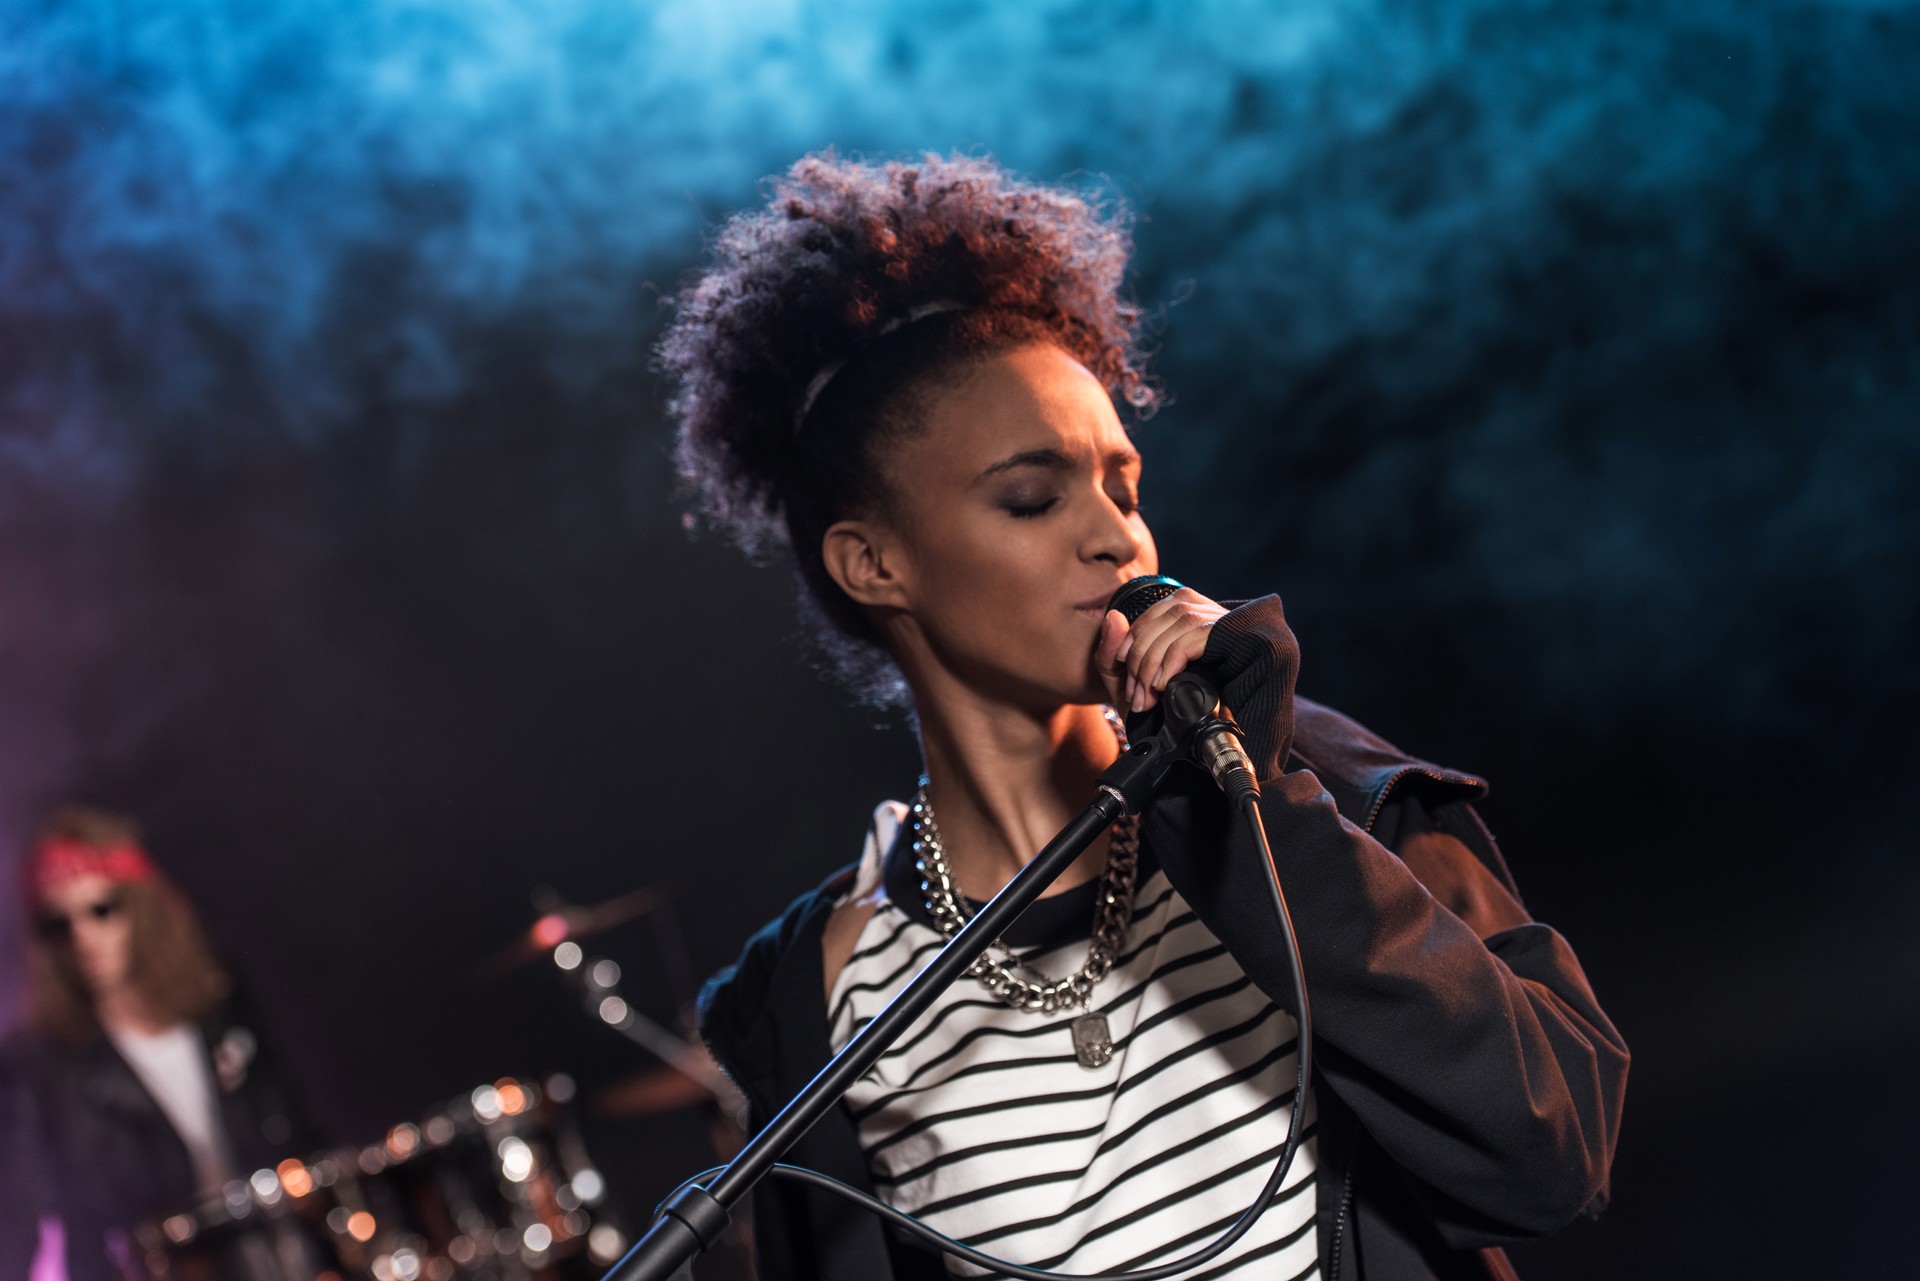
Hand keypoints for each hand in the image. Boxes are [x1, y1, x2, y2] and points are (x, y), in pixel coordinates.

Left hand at [1095, 587, 1228, 712]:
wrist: (1195, 731)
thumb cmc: (1166, 696)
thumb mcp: (1124, 675)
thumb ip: (1110, 648)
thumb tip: (1113, 616)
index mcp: (1172, 608)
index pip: (1143, 621)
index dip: (1129, 652)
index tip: (1129, 683)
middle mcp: (1191, 605)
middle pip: (1151, 628)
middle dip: (1137, 667)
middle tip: (1137, 698)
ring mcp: (1207, 616)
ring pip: (1165, 637)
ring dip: (1150, 672)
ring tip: (1148, 700)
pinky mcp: (1218, 632)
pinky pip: (1183, 645)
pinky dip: (1167, 669)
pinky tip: (1164, 688)